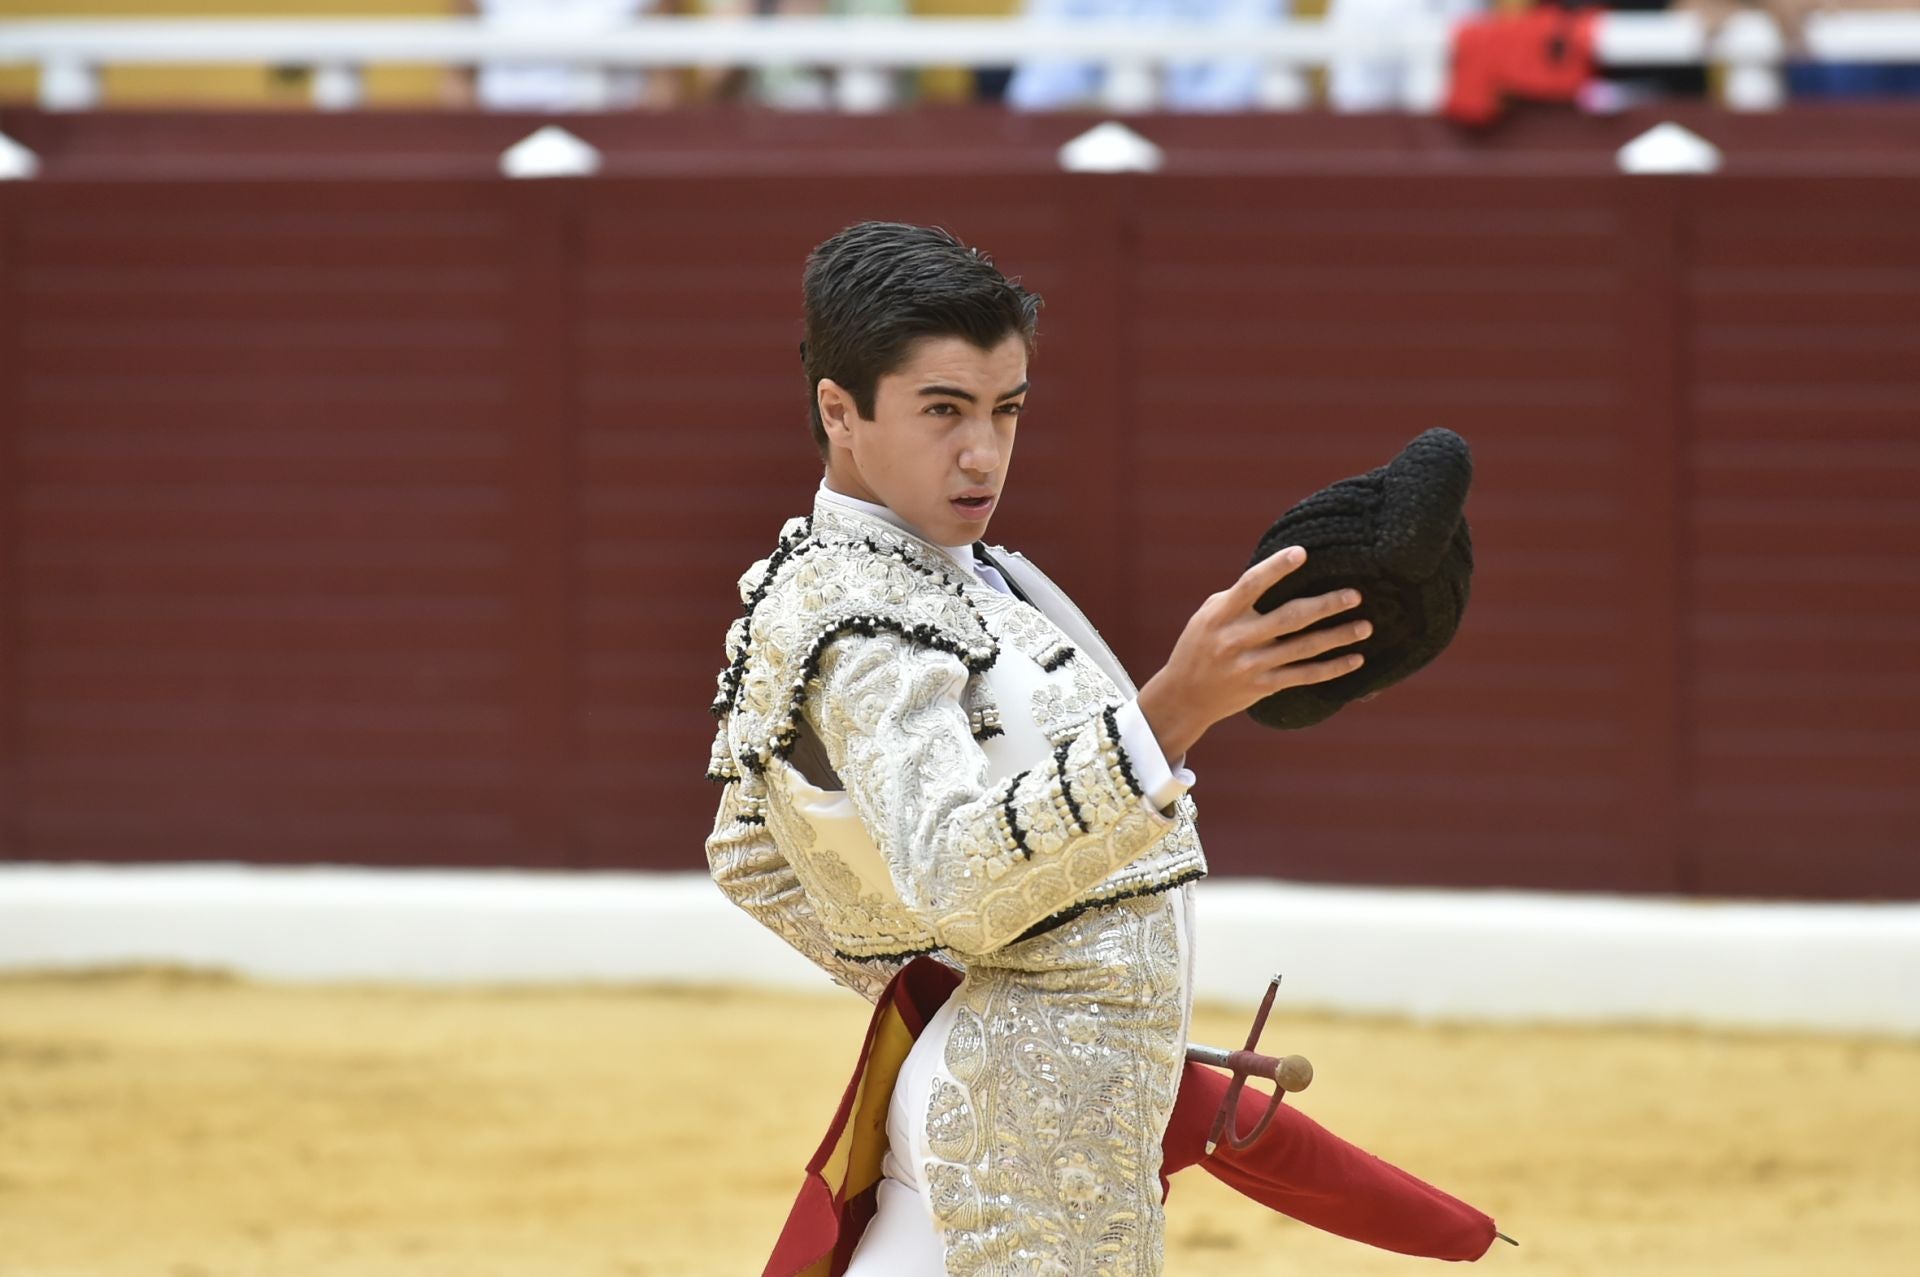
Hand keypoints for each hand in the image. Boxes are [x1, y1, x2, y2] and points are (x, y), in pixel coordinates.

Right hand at [1136, 545, 1369, 761]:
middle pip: (1288, 619)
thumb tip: (1278, 572)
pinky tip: (1355, 659)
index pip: (1251, 585)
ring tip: (1365, 626)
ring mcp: (1251, 665)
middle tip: (1355, 595)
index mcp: (1221, 614)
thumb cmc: (1200, 645)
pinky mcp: (1262, 687)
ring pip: (1302, 649)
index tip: (1302, 552)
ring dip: (1337, 637)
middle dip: (1325, 606)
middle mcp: (1236, 639)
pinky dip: (1331, 668)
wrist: (1185, 696)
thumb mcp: (1209, 615)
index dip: (1276, 568)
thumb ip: (1239, 597)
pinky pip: (1303, 676)